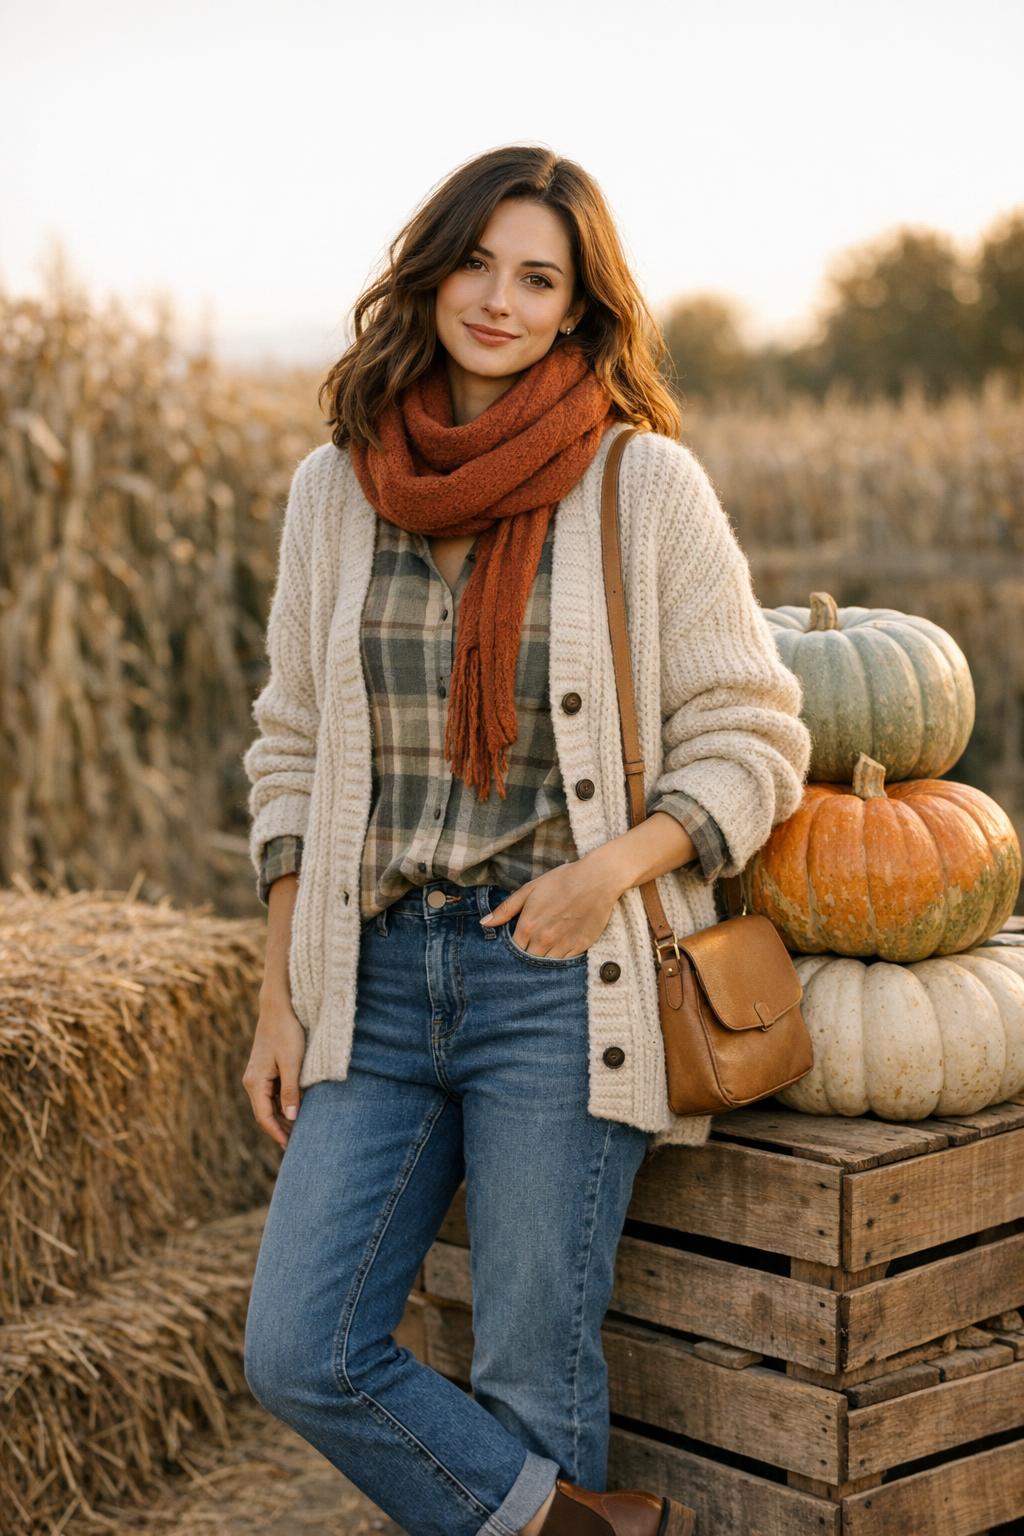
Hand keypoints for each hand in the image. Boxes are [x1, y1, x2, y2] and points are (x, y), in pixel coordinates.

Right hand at [242, 997, 305, 1149]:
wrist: (279, 1007)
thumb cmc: (287, 1032)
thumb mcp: (292, 1063)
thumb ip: (291, 1092)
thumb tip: (291, 1118)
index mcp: (255, 1082)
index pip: (264, 1117)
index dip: (277, 1134)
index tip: (291, 1147)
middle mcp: (252, 1081)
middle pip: (265, 1113)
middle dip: (280, 1129)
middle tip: (298, 1144)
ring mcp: (258, 1075)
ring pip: (269, 1104)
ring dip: (282, 1117)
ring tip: (299, 1131)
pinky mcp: (266, 1069)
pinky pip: (273, 1093)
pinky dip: (283, 1104)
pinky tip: (298, 1109)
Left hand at [480, 855, 624, 958]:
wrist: (596, 880)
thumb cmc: (561, 881)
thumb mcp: (529, 890)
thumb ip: (506, 909)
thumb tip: (484, 924)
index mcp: (528, 926)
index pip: (513, 950)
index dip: (512, 949)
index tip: (514, 946)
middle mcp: (543, 940)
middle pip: (528, 961)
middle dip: (526, 957)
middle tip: (529, 948)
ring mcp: (563, 945)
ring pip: (546, 964)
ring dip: (543, 959)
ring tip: (544, 949)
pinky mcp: (580, 947)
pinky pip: (565, 963)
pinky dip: (560, 959)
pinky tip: (559, 949)